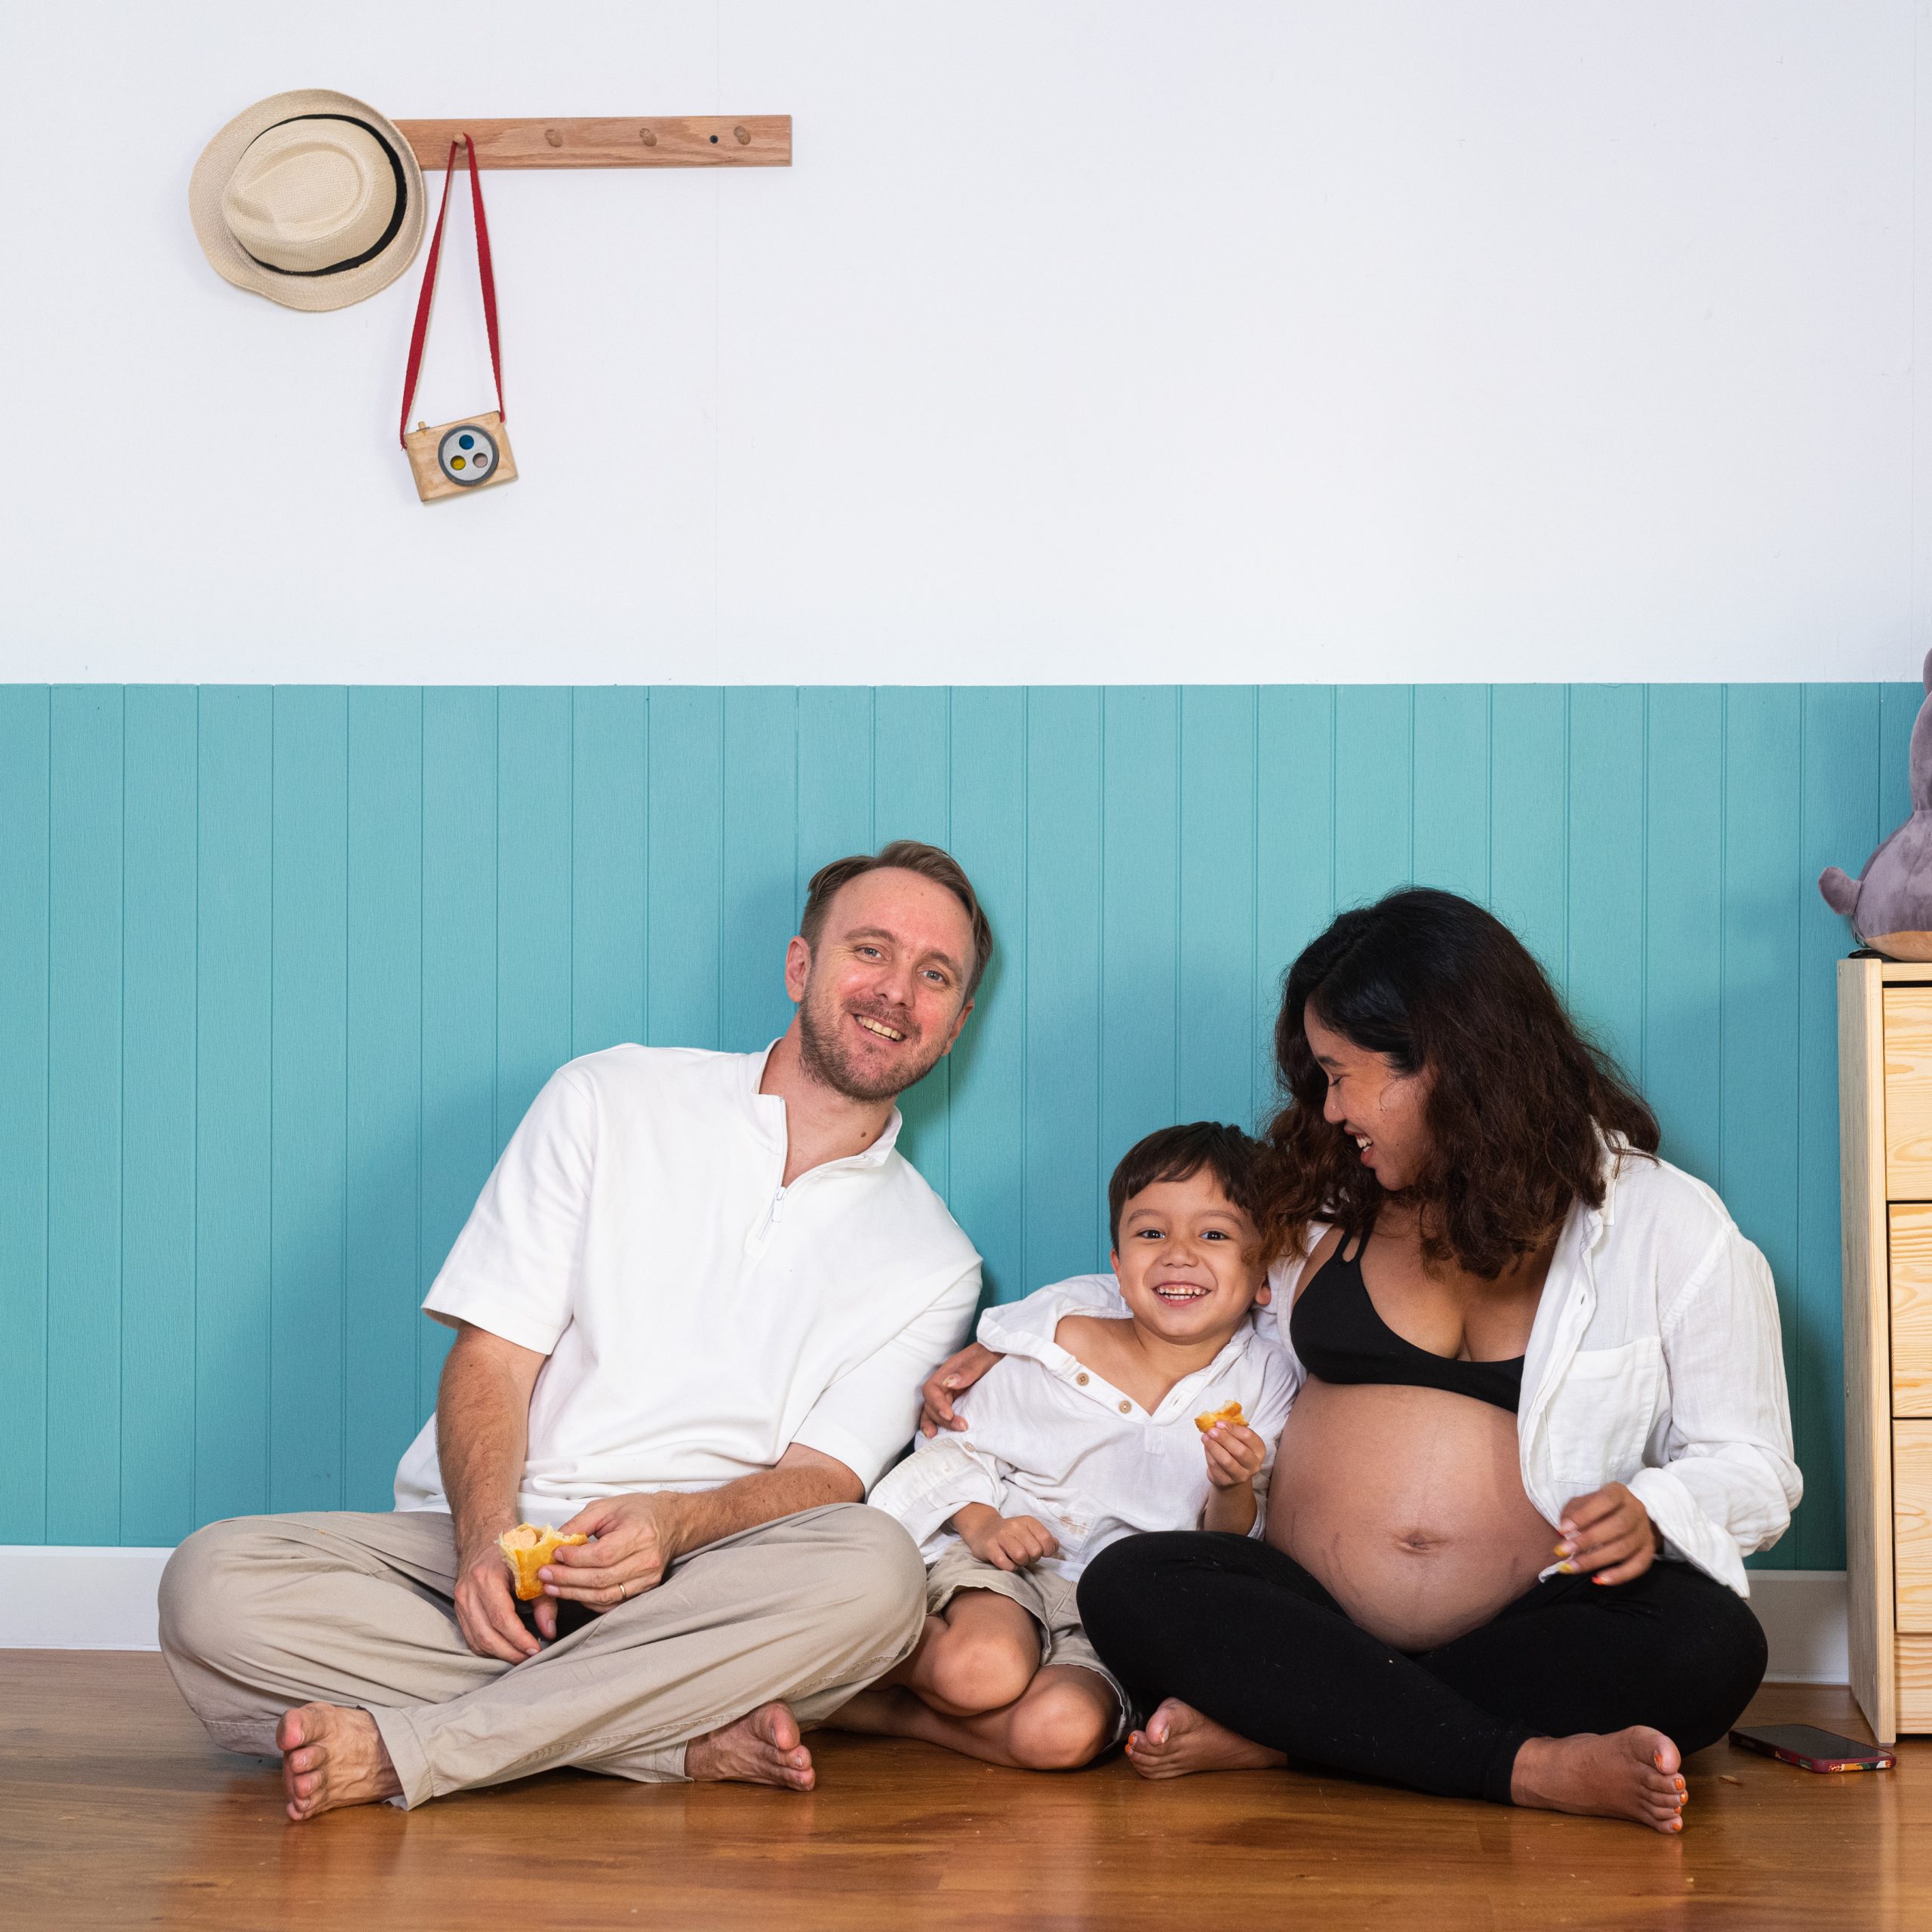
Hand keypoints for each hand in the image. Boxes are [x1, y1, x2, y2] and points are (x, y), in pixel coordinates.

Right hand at [453, 1531, 541, 1662]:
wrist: (485, 1537)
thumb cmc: (513, 1549)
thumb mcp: (533, 1569)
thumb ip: (544, 1600)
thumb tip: (550, 1631)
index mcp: (487, 1577)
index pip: (501, 1618)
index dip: (519, 1639)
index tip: (536, 1649)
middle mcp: (469, 1591)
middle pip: (486, 1635)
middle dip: (510, 1652)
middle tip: (531, 1658)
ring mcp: (460, 1601)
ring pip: (477, 1640)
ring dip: (499, 1653)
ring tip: (521, 1656)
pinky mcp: (458, 1609)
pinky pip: (471, 1637)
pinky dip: (488, 1647)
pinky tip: (505, 1647)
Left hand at [539, 1493, 690, 1616]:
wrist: (671, 1523)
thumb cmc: (639, 1511)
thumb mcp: (607, 1507)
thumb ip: (580, 1523)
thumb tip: (555, 1541)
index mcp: (640, 1534)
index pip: (602, 1555)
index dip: (575, 1558)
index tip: (555, 1554)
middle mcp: (647, 1561)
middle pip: (601, 1579)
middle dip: (567, 1580)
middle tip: (544, 1575)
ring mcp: (647, 1579)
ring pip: (605, 1596)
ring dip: (574, 1594)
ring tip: (552, 1587)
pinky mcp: (644, 1591)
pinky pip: (612, 1603)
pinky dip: (589, 1601)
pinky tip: (573, 1593)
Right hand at [920, 1343, 999, 1436]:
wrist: (1002, 1355)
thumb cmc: (992, 1354)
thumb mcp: (983, 1359)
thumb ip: (967, 1370)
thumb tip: (949, 1382)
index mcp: (949, 1371)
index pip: (932, 1389)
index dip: (936, 1404)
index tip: (949, 1415)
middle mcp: (945, 1383)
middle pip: (931, 1403)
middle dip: (941, 1418)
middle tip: (961, 1427)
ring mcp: (950, 1393)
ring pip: (933, 1410)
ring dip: (935, 1423)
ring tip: (937, 1437)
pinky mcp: (957, 1400)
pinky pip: (944, 1413)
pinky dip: (940, 1423)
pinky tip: (941, 1435)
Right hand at [955, 1504, 1059, 1571]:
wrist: (983, 1530)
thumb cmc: (1010, 1534)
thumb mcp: (1029, 1531)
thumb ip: (1045, 1538)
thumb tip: (1055, 1546)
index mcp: (1027, 1521)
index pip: (1046, 1539)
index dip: (1046, 1551)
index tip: (1040, 1552)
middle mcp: (1014, 1526)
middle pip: (1035, 1551)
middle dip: (1032, 1558)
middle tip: (1025, 1556)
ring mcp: (1001, 1536)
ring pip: (1021, 1556)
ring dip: (1021, 1563)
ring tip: (1016, 1559)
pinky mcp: (989, 1547)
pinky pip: (1005, 1564)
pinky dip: (1009, 1567)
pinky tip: (1007, 1562)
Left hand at [1201, 1421, 1265, 1489]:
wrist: (1232, 1476)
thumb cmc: (1235, 1452)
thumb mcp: (1238, 1440)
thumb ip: (1231, 1430)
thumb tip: (1217, 1420)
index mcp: (1259, 1450)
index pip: (1248, 1437)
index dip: (1233, 1428)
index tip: (1219, 1422)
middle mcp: (1253, 1465)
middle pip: (1239, 1450)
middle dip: (1223, 1438)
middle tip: (1211, 1430)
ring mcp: (1241, 1476)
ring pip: (1226, 1461)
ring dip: (1214, 1447)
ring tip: (1205, 1437)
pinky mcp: (1226, 1482)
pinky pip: (1215, 1467)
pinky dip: (1209, 1455)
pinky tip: (1206, 1447)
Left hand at [1555, 1483, 1659, 1585]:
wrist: (1629, 1514)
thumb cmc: (1599, 1508)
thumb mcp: (1584, 1501)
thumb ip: (1572, 1512)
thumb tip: (1564, 1532)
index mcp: (1619, 1493)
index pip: (1604, 1501)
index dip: (1583, 1516)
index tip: (1561, 1530)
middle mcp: (1636, 1510)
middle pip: (1617, 1527)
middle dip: (1587, 1541)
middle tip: (1562, 1551)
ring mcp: (1645, 1531)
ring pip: (1624, 1548)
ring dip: (1595, 1560)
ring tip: (1571, 1567)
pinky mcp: (1649, 1551)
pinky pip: (1638, 1566)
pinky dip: (1618, 1575)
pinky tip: (1598, 1579)